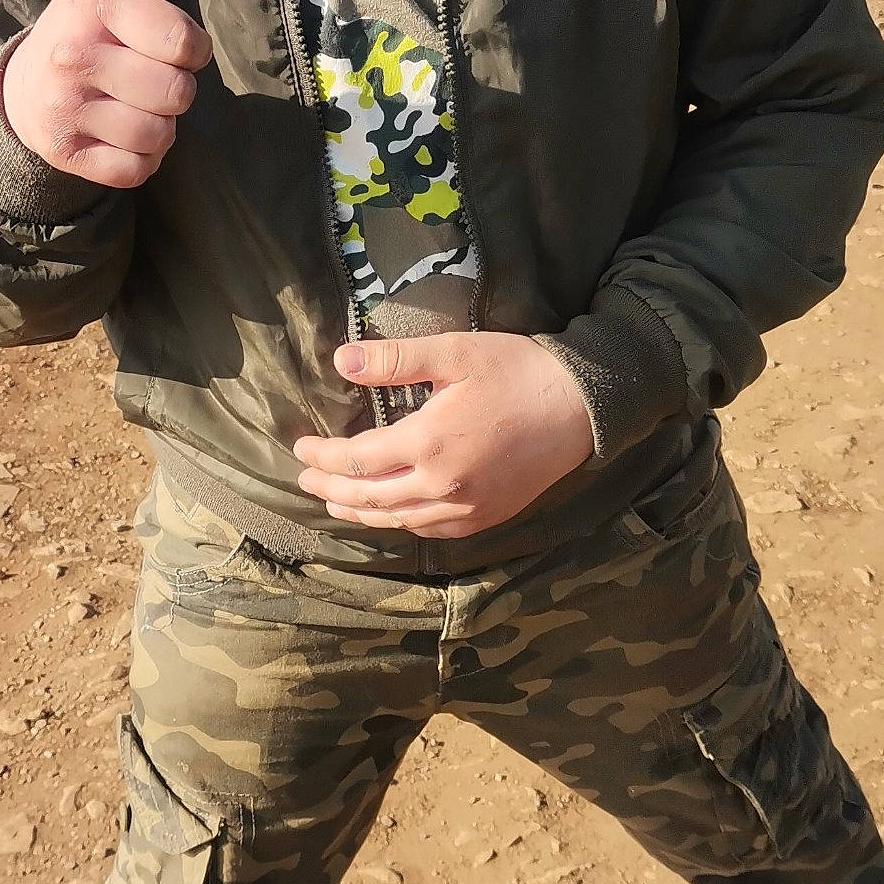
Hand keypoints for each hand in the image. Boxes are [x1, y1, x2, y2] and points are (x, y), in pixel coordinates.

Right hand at [0, 0, 212, 188]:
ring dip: (158, 125)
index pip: (185, 44)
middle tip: (142, 73)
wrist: (26, 90)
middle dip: (172, 88)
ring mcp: (67, 111)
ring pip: (161, 136)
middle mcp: (74, 58)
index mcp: (93, 7)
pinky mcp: (68, 157)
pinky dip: (139, 158)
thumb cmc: (90, 21)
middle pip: (178, 96)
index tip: (164, 41)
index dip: (188, 48)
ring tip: (129, 102)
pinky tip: (117, 133)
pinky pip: (139, 169)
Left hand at [292, 333, 595, 538]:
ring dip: (359, 513)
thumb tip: (340, 362)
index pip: (356, 459)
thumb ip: (395, 360)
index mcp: (428, 444)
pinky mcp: (486, 517)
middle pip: (369, 497)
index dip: (323, 456)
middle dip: (331, 488)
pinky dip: (401, 524)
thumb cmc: (518, 372)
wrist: (583, 407)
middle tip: (304, 480)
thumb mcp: (454, 354)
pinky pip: (431, 530)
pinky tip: (391, 516)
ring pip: (397, 520)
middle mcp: (441, 486)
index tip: (300, 449)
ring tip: (334, 504)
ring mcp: (465, 509)